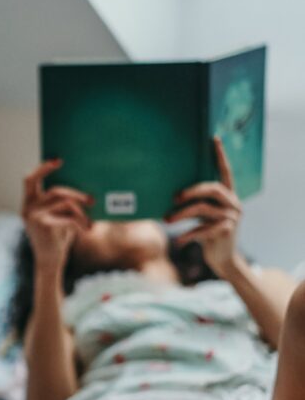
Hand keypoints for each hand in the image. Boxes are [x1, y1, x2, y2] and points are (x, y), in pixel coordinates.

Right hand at [21, 160, 92, 273]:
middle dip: (77, 194)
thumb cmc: (56, 239)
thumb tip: (85, 190)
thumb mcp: (58, 218)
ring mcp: (34, 217)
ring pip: (66, 203)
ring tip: (90, 223)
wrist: (49, 263)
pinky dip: (81, 223)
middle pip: (56, 190)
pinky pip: (68, 217)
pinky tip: (87, 230)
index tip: (58, 161)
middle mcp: (28, 208)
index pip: (29, 180)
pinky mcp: (44, 225)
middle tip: (92, 200)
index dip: (43, 168)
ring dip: (82, 213)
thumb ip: (63, 204)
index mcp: (29, 203)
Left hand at [166, 135, 242, 277]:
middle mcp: (233, 204)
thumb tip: (172, 196)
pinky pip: (201, 230)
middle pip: (212, 189)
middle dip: (191, 190)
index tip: (214, 138)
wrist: (224, 260)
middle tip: (174, 196)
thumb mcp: (205, 217)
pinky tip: (177, 242)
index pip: (226, 172)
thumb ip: (198, 205)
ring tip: (166, 219)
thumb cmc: (209, 235)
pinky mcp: (225, 232)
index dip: (220, 156)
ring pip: (202, 209)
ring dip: (181, 214)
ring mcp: (232, 218)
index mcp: (229, 196)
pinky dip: (186, 235)